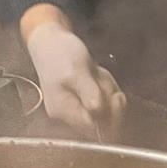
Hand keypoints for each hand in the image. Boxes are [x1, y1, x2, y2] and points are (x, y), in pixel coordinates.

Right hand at [24, 21, 125, 138]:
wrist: (50, 39)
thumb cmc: (59, 53)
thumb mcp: (76, 71)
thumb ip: (88, 93)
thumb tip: (99, 114)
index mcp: (64, 111)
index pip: (94, 128)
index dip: (110, 115)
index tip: (116, 97)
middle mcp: (70, 114)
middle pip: (103, 120)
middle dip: (109, 98)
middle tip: (101, 79)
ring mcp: (78, 106)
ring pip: (106, 107)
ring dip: (108, 88)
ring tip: (95, 72)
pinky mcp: (85, 98)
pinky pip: (104, 98)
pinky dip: (106, 85)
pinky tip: (96, 73)